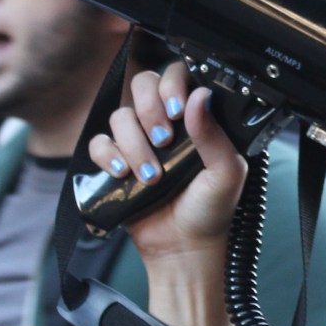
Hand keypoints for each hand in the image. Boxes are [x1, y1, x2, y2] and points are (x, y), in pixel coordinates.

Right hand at [88, 65, 248, 277]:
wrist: (183, 249)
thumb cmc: (211, 211)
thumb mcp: (226, 173)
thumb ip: (214, 134)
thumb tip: (200, 96)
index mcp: (196, 119)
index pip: (178, 76)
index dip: (172, 85)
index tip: (177, 111)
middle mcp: (167, 124)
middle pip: (142, 85)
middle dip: (149, 109)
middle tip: (163, 140)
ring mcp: (139, 141)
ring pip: (120, 116)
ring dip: (133, 144)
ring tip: (152, 176)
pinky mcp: (117, 161)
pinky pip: (99, 142)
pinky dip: (107, 155)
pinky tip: (123, 174)